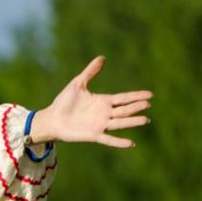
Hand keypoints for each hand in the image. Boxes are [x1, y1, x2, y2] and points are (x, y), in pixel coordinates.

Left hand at [30, 56, 151, 147]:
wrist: (51, 119)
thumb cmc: (63, 102)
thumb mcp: (77, 84)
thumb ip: (90, 72)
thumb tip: (102, 57)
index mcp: (102, 101)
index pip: (123, 98)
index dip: (136, 96)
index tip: (150, 94)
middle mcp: (104, 113)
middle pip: (124, 110)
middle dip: (136, 107)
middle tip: (148, 104)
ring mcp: (100, 125)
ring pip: (120, 123)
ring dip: (132, 122)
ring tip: (145, 120)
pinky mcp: (93, 135)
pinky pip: (109, 139)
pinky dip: (119, 142)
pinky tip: (130, 143)